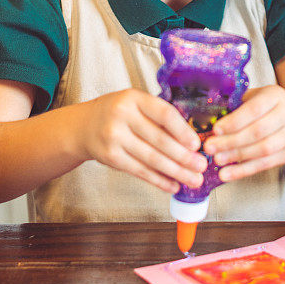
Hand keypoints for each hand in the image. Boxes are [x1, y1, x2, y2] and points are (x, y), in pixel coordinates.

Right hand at [78, 89, 206, 192]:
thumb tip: (191, 141)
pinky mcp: (111, 157)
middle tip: (201, 166)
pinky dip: (159, 180)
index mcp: (134, 98)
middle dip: (184, 156)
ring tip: (193, 180)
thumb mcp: (136, 104)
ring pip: (152, 158)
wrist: (83, 126)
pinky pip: (140, 171)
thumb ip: (159, 117)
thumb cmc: (117, 114)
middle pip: (160, 140)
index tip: (197, 145)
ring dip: (176, 172)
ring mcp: (114, 137)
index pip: (164, 114)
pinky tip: (173, 185)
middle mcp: (122, 116)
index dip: (183, 131)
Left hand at [202, 85, 284, 181]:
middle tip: (210, 147)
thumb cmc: (263, 107)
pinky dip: (244, 170)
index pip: (254, 109)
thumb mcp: (251, 98)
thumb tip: (208, 118)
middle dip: (231, 141)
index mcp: (276, 95)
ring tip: (218, 160)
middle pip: (258, 131)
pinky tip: (228, 173)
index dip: (234, 122)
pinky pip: (265, 164)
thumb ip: (234, 106)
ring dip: (237, 156)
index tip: (215, 130)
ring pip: (263, 149)